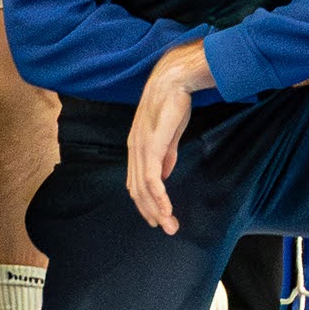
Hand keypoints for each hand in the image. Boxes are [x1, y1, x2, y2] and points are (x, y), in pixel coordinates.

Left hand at [126, 40, 215, 233]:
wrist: (174, 80)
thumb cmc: (172, 104)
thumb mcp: (169, 135)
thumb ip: (166, 155)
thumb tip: (163, 176)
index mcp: (137, 147)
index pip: (136, 182)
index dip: (146, 202)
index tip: (159, 218)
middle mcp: (134, 150)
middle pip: (137, 190)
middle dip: (151, 212)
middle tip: (167, 229)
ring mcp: (141, 148)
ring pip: (143, 188)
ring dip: (157, 210)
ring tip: (170, 225)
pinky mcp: (151, 145)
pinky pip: (152, 178)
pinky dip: (159, 197)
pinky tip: (167, 209)